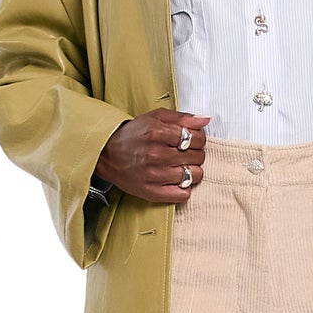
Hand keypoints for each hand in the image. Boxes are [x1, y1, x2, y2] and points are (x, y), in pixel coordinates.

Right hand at [96, 108, 211, 204]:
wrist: (106, 155)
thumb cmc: (132, 136)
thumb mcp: (154, 118)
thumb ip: (181, 118)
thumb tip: (205, 120)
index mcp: (157, 133)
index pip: (196, 138)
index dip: (198, 138)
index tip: (192, 140)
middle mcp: (156, 155)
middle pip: (198, 156)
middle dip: (196, 153)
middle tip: (185, 153)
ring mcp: (154, 175)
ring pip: (194, 175)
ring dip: (192, 170)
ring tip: (182, 166)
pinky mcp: (152, 192)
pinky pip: (183, 194)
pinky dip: (184, 188)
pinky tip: (177, 180)